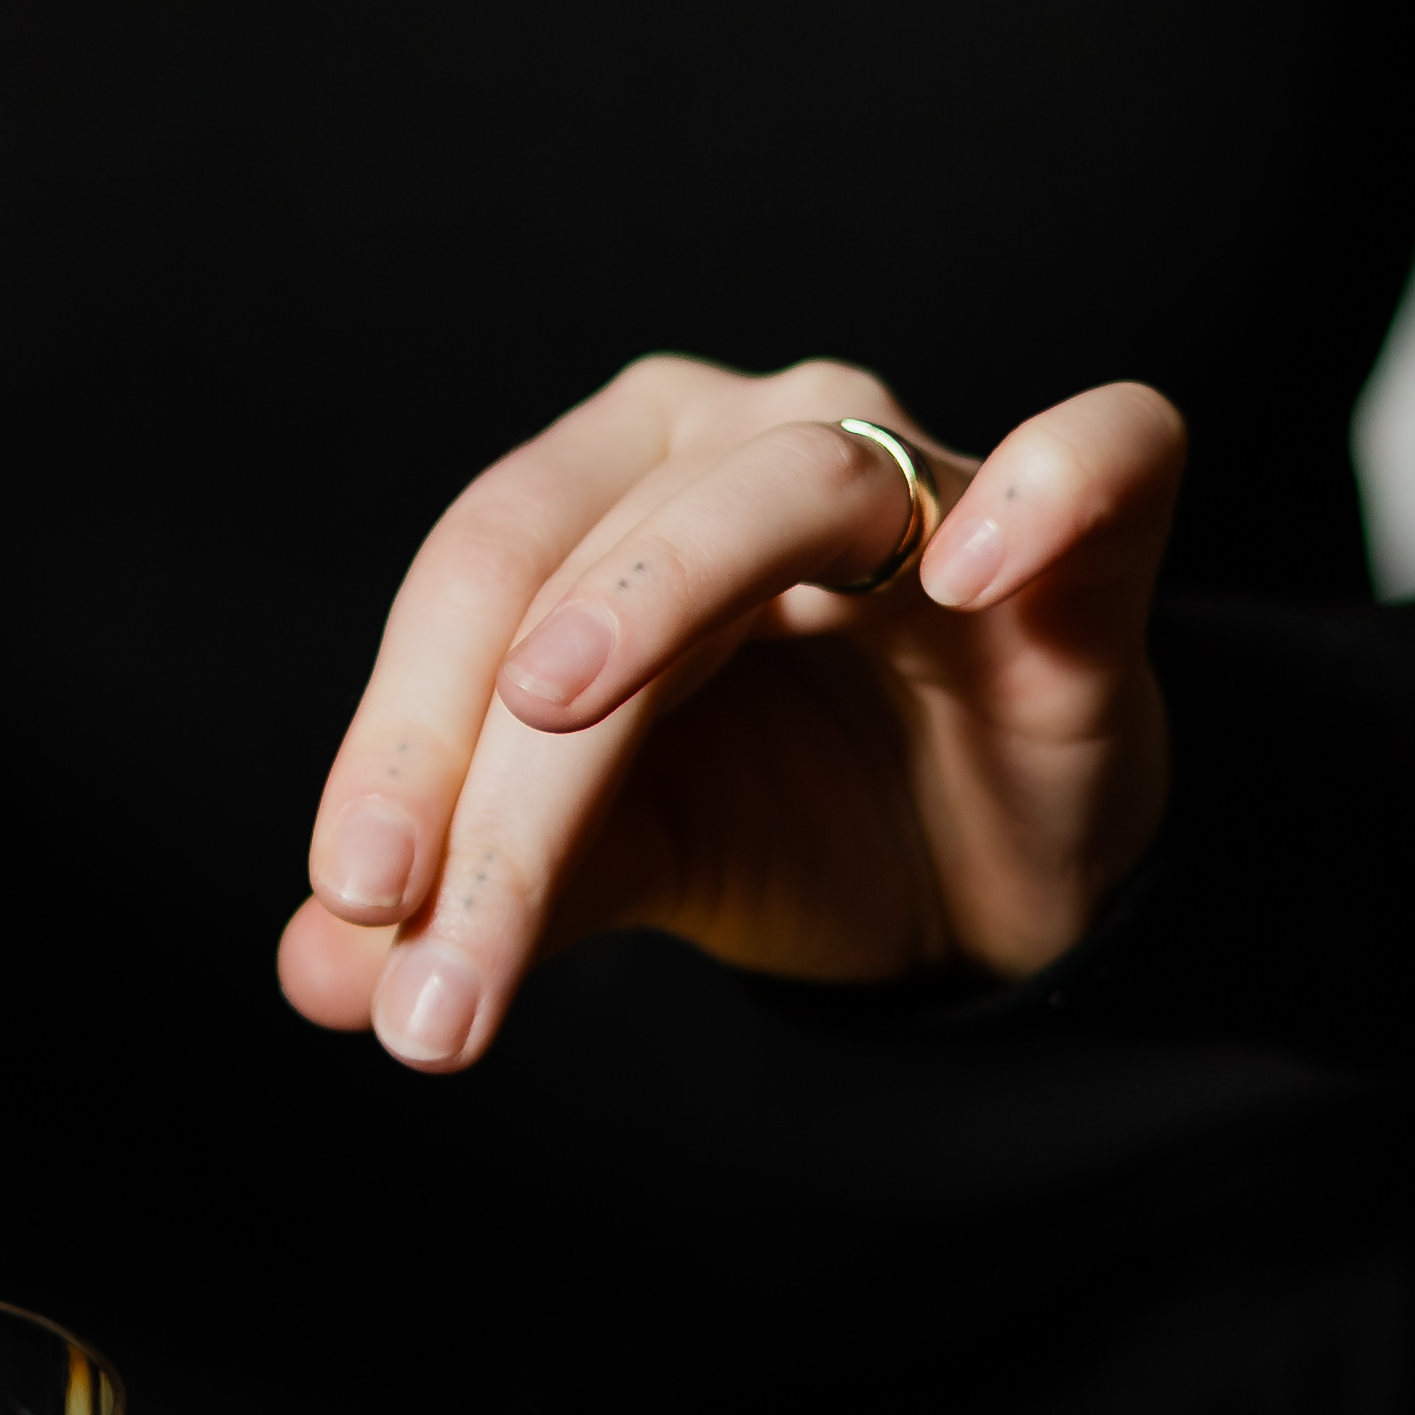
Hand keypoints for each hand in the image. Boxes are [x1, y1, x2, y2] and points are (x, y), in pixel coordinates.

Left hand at [282, 354, 1181, 1064]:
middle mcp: (744, 435)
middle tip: (417, 920)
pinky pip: (1098, 452)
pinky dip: (1043, 483)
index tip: (353, 906)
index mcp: (608, 488)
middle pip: (583, 550)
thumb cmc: (789, 813)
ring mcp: (923, 466)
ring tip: (559, 711)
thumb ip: (481, 893)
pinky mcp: (1096, 538)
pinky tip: (969, 576)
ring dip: (654, 599)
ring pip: (780, 489)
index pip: (476, 584)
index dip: (399, 737)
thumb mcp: (622, 856)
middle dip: (492, 755)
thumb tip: (316, 979)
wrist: (993, 873)